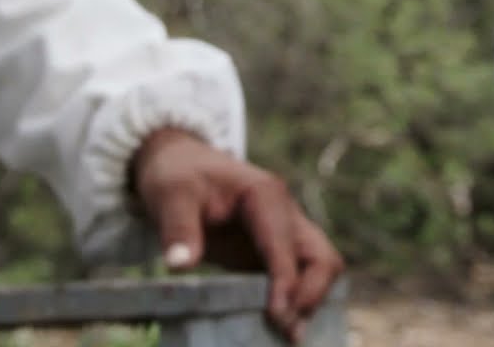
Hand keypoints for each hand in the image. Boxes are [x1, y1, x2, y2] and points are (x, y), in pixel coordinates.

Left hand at [131, 128, 343, 343]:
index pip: (286, 244)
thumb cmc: (177, 175)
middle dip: (312, 294)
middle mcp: (285, 215)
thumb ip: (178, 228)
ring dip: (310, 301)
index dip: (287, 281)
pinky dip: (296, 303)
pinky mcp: (274, 252)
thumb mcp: (170, 195)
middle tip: (287, 331)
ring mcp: (284, 234)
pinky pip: (299, 278)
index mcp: (266, 195)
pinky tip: (279, 329)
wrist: (179, 163)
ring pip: (320, 269)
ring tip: (288, 337)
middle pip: (323, 257)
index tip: (275, 315)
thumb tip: (180, 267)